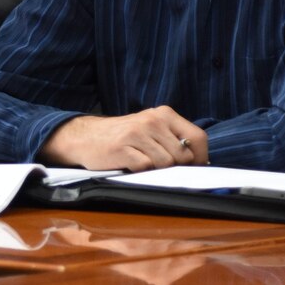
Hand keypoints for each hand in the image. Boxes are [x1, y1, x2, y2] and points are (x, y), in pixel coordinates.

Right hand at [40, 107, 207, 171]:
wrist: (84, 137)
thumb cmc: (122, 136)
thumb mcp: (150, 128)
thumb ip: (173, 138)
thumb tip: (199, 160)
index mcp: (163, 114)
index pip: (197, 137)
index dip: (200, 156)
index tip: (195, 166)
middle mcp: (152, 121)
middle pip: (182, 155)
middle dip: (175, 166)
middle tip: (159, 165)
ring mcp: (137, 134)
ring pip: (166, 163)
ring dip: (156, 169)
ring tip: (142, 161)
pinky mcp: (123, 148)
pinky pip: (146, 167)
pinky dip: (140, 171)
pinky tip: (130, 164)